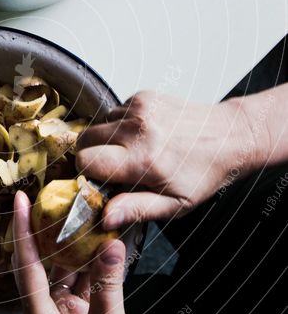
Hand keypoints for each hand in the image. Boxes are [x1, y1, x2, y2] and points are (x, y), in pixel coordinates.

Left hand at [12, 190, 140, 313]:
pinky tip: (101, 241)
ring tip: (79, 211)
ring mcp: (58, 313)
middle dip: (42, 229)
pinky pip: (78, 280)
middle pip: (38, 262)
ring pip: (60, 269)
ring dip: (70, 243)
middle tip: (48, 194)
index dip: (22, 232)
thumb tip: (112, 244)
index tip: (18, 201)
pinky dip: (89, 263)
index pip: (26, 267)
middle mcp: (43, 313)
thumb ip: (109, 287)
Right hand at [76, 90, 254, 227]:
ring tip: (133, 150)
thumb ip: (136, 209)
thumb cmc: (203, 173)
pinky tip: (143, 135)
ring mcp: (140, 109)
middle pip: (85, 139)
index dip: (88, 172)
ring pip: (99, 124)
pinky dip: (121, 125)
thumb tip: (105, 217)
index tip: (101, 180)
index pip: (86, 160)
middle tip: (113, 166)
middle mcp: (138, 129)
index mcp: (143, 159)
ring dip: (107, 139)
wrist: (230, 136)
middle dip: (91, 154)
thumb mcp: (175, 204)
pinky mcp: (143, 96)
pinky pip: (115, 111)